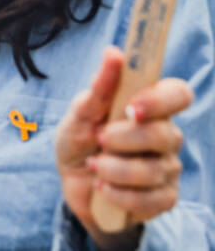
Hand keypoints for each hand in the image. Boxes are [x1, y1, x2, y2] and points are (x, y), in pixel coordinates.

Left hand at [56, 47, 191, 249]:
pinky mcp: (164, 198)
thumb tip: (113, 52)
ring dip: (114, 168)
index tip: (132, 108)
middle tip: (99, 138)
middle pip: (164, 134)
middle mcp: (166, 135)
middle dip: (124, 138)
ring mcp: (167, 168)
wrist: (73, 181)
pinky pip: (150, 199)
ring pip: (154, 169)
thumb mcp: (80, 113)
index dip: (160, 100)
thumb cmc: (79, 139)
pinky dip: (118, 194)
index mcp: (150, 107)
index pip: (178, 94)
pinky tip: (102, 187)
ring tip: (93, 165)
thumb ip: (99, 88)